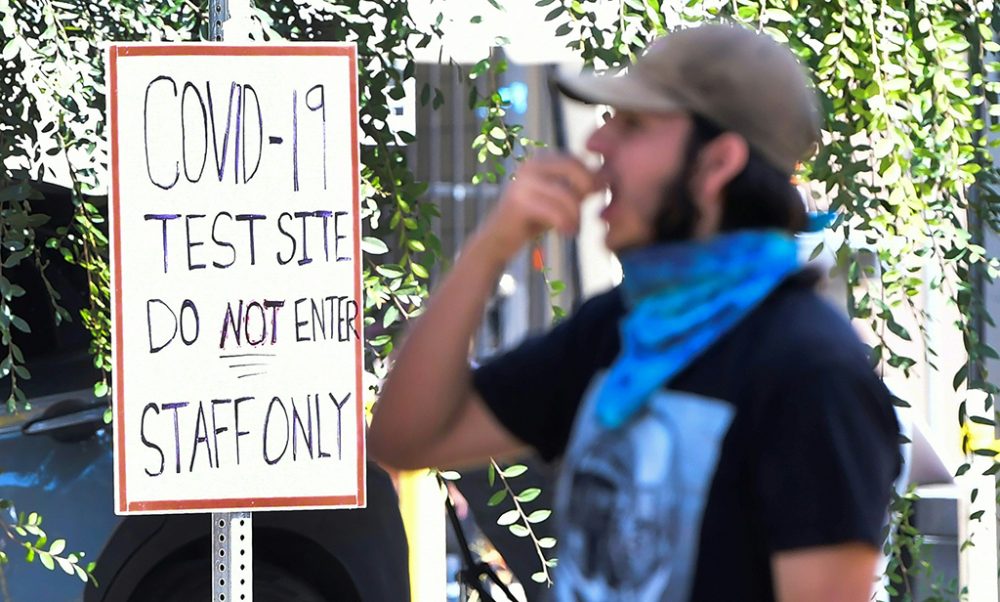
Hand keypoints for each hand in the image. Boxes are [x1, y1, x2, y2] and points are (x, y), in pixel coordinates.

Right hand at [476, 153, 598, 262]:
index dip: (591, 177)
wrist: (498, 240)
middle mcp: (530, 166)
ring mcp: (522, 183)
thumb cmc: (533, 219)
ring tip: (573, 229)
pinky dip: (566, 225)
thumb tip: (607, 177)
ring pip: (566, 195)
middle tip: (585, 212)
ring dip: (575, 216)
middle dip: (585, 191)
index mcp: (540, 161)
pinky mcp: (518, 203)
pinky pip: (555, 212)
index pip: (576, 160)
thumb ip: (579, 187)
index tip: (595, 196)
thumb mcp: (559, 199)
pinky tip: (566, 233)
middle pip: (573, 169)